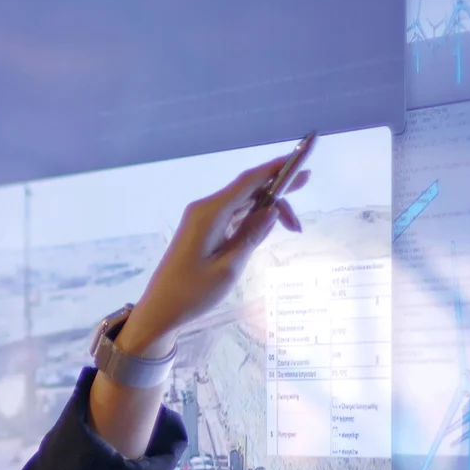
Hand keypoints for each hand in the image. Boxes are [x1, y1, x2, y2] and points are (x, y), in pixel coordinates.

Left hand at [116, 156, 308, 356]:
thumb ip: (251, 236)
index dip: (275, 168)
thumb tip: (272, 211)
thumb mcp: (229, 267)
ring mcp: (202, 220)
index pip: (247, 181)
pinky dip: (253, 219)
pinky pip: (233, 216)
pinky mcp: (202, 231)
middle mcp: (205, 210)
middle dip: (277, 187)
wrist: (160, 310)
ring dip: (267, 208)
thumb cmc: (192, 293)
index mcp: (209, 213)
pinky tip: (270, 227)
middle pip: (247, 189)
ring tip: (294, 226)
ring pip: (242, 203)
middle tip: (308, 180)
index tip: (300, 160)